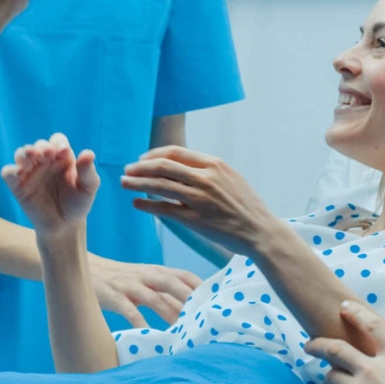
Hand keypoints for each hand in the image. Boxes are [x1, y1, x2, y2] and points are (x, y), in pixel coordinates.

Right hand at [1, 133, 97, 235]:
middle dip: (42, 147)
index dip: (58, 143)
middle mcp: (44, 161)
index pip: (57, 141)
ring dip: (24, 153)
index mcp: (62, 157)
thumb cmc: (78, 203)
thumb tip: (88, 153)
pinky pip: (8, 173)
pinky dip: (10, 170)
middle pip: (39, 145)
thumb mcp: (88, 187)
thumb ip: (88, 171)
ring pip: (21, 154)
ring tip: (31, 156)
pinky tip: (18, 173)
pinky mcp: (17, 186)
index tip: (63, 152)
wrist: (65, 225)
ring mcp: (30, 172)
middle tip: (47, 154)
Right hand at [90, 256, 202, 327]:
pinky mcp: (113, 296)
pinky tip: (148, 335)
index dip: (201, 287)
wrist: (82, 268)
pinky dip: (140, 322)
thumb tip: (189, 311)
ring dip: (170, 314)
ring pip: (155, 298)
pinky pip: (129, 311)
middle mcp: (145, 275)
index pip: (184, 275)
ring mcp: (129, 285)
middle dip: (190, 299)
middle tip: (206, 317)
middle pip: (173, 284)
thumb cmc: (119, 280)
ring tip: (183, 330)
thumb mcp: (144, 281)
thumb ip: (164, 294)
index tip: (218, 302)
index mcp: (155, 271)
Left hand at [120, 146, 280, 255]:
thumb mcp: (231, 177)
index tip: (141, 159)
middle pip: (162, 166)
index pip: (175, 152)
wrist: (261, 231)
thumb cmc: (246, 205)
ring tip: (124, 183)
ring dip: (137, 183)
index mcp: (214, 164)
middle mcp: (205, 178)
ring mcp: (200, 199)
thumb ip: (208, 169)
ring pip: (159, 186)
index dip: (153, 154)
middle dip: (140, 167)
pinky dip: (146, 205)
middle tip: (126, 170)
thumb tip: (181, 164)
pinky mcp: (196, 220)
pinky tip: (136, 203)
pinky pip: (164, 209)